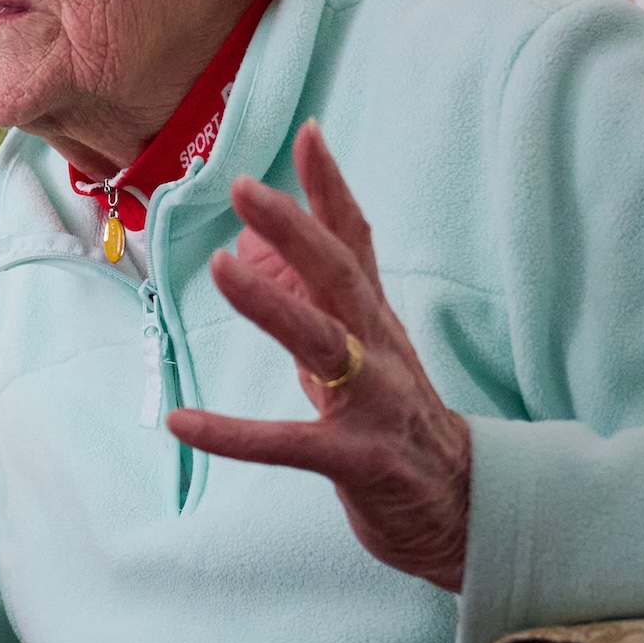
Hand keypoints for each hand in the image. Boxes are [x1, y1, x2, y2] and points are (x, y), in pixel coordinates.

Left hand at [168, 121, 472, 590]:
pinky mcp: (359, 460)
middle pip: (340, 277)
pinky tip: (181, 421)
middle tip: (244, 186)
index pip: (357, 242)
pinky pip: (288, 446)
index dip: (333, 189)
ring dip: (271, 305)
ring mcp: (375, 404)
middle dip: (295, 229)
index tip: (308, 132)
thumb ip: (316, 303)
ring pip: (323, 344)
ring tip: (219, 267)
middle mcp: (381, 351)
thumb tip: (254, 248)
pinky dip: (233, 435)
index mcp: (377, 322)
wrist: (462, 510)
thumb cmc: (400, 425)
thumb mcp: (363, 355)